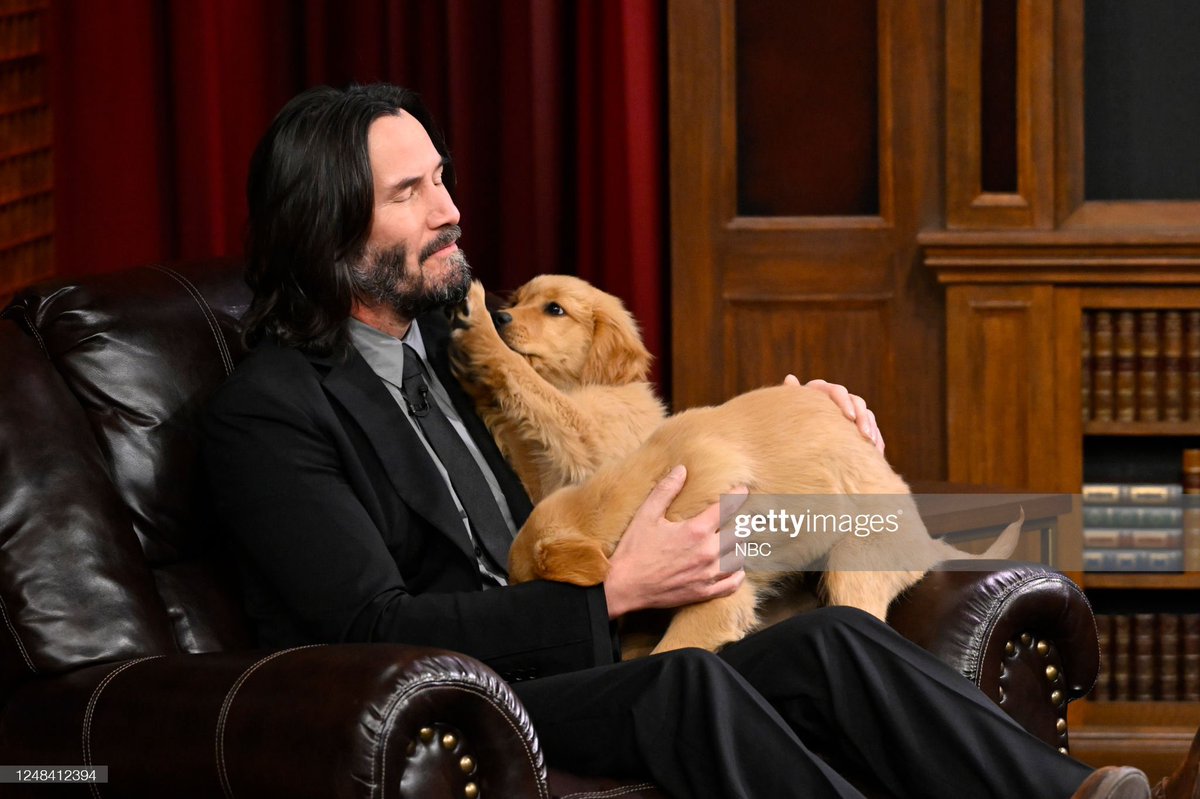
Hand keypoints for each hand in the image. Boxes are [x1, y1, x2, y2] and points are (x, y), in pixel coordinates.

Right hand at [603, 465, 749, 619]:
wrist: (624, 586)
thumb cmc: (634, 550)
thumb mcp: (646, 515)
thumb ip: (666, 491)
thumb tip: (681, 470)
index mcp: (696, 531)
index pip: (726, 509)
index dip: (737, 497)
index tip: (743, 491)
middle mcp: (707, 552)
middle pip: (739, 534)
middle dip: (741, 523)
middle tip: (744, 516)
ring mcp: (708, 575)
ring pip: (738, 558)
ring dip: (739, 547)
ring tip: (737, 541)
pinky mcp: (704, 592)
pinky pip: (732, 584)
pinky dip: (738, 575)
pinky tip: (737, 569)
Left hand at [786, 375, 884, 453]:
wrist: (798, 441)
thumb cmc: (790, 422)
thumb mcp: (792, 410)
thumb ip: (793, 395)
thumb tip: (790, 378)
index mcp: (820, 391)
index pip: (836, 391)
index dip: (844, 402)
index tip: (849, 417)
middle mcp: (837, 398)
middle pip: (856, 401)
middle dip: (862, 418)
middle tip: (864, 434)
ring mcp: (850, 410)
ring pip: (866, 414)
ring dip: (871, 428)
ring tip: (870, 444)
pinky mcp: (859, 425)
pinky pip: (872, 429)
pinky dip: (875, 439)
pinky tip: (875, 452)